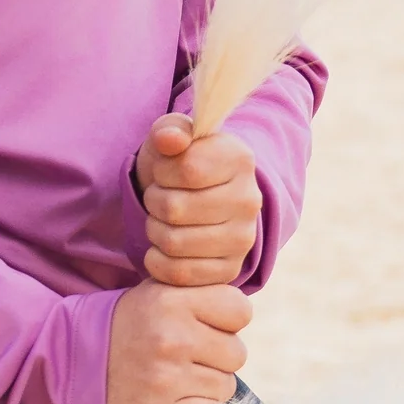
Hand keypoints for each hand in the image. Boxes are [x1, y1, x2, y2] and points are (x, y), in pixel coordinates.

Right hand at [105, 278, 252, 403]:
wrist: (76, 363)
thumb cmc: (130, 326)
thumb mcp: (157, 292)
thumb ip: (200, 291)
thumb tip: (244, 304)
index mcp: (171, 300)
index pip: (240, 310)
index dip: (226, 319)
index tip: (205, 324)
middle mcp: (171, 337)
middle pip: (237, 353)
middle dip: (216, 356)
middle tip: (185, 354)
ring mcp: (166, 379)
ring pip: (225, 386)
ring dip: (206, 384)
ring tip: (175, 375)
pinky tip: (174, 398)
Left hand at [133, 117, 260, 287]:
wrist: (195, 200)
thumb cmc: (179, 163)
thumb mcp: (172, 136)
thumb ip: (169, 130)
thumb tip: (170, 139)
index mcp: (240, 160)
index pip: (186, 168)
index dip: (163, 170)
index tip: (166, 170)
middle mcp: (250, 201)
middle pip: (174, 208)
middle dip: (154, 201)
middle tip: (159, 197)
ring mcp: (243, 240)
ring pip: (173, 242)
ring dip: (154, 230)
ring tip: (162, 220)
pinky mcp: (229, 271)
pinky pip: (178, 273)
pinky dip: (157, 261)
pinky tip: (162, 247)